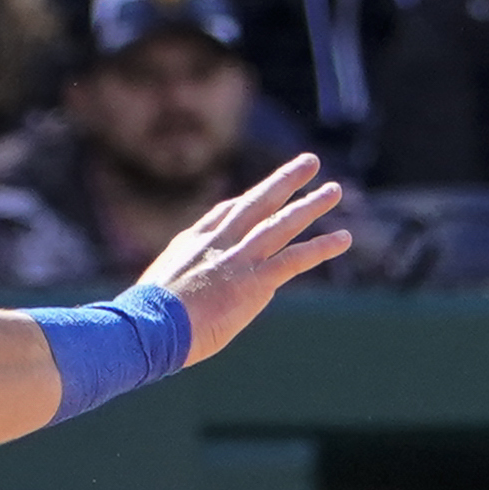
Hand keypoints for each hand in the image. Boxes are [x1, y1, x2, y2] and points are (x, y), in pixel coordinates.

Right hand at [138, 152, 350, 364]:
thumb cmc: (143, 321)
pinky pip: (296, 258)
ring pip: (282, 223)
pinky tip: (344, 239)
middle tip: (309, 163)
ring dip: (311, 204)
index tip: (256, 194)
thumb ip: (175, 287)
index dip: (243, 202)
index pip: (222, 214)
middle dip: (284, 180)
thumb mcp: (154, 292)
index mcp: (190, 243)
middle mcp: (217, 243)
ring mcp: (238, 259)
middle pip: (257, 202)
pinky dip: (322, 248)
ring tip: (335, 190)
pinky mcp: (255, 280)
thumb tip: (175, 304)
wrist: (148, 326)